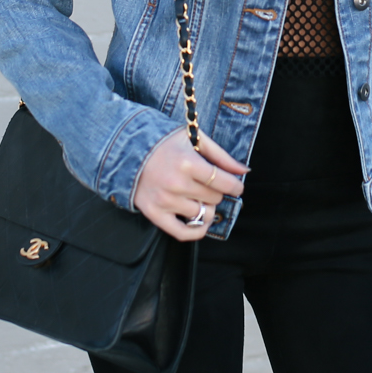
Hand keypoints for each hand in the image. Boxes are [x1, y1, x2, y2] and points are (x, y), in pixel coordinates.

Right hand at [132, 128, 248, 240]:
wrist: (126, 151)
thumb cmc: (163, 142)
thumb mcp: (193, 139)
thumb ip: (221, 155)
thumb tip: (244, 171)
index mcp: (187, 162)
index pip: (223, 181)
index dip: (235, 185)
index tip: (237, 186)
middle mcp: (176, 184)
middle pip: (214, 197)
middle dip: (217, 191)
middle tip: (209, 184)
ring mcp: (165, 201)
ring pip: (203, 214)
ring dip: (207, 207)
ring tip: (200, 197)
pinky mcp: (154, 213)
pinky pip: (182, 233)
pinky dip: (197, 231)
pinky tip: (201, 222)